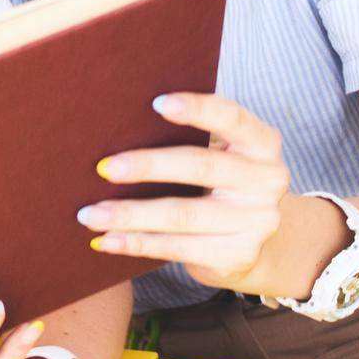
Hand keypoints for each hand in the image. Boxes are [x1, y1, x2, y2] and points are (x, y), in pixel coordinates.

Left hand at [79, 92, 290, 293]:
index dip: (197, 109)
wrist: (253, 239)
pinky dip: (138, 243)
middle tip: (105, 168)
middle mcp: (268, 180)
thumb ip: (192, 138)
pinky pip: (179, 248)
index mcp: (263, 143)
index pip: (231, 117)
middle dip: (148, 167)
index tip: (156, 103)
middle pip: (200, 167)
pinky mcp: (238, 255)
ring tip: (90, 214)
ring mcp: (257, 221)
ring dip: (131, 215)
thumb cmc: (220, 182)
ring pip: (183, 215)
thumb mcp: (221, 154)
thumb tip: (119, 124)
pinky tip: (106, 241)